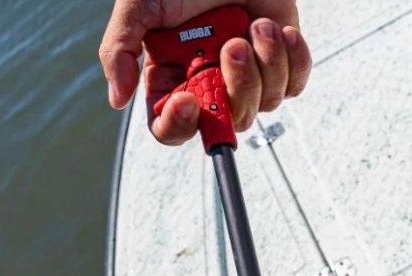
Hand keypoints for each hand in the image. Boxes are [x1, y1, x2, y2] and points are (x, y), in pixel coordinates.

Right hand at [99, 0, 310, 144]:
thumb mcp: (137, 5)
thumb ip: (119, 50)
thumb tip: (117, 99)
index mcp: (174, 78)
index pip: (173, 128)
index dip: (180, 125)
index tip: (188, 101)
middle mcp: (210, 84)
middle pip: (227, 124)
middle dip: (236, 86)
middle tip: (234, 46)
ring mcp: (247, 77)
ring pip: (264, 105)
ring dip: (266, 65)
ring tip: (258, 26)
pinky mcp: (280, 65)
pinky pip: (293, 84)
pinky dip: (292, 60)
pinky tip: (279, 30)